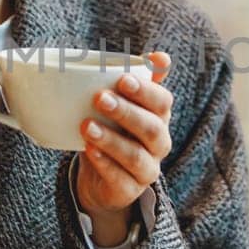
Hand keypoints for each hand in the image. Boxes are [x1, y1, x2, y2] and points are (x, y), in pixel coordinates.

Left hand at [75, 51, 172, 223]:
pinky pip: (120, 178)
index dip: (145, 91)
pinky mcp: (130, 190)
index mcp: (159, 117)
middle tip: (99, 98)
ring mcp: (147, 169)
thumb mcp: (122, 104)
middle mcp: (159, 143)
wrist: (100, 176)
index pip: (162, 102)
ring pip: (135, 155)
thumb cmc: (113, 130)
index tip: (122, 79)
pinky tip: (89, 150)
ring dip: (111, 139)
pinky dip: (104, 163)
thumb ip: (138, 79)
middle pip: (151, 128)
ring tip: (86, 126)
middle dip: (126, 112)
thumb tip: (159, 57)